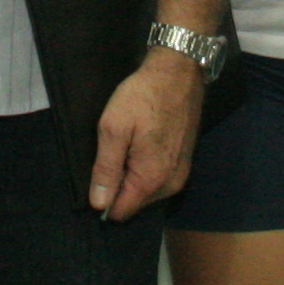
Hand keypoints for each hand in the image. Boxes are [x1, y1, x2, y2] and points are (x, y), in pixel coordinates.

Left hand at [89, 49, 205, 220]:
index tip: (98, 174)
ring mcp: (181, 174)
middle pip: (135, 203)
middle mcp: (170, 185)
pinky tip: (142, 144)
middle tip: (114, 152)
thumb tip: (98, 205)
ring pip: (147, 192)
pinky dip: (146, 169)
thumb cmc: (142, 97)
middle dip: (119, 187)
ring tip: (128, 146)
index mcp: (150, 180)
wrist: (178, 72)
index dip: (104, 199)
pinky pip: (159, 180)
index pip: (121, 212)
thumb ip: (105, 169)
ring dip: (133, 176)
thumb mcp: (113, 128)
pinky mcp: (185, 162)